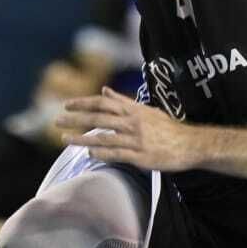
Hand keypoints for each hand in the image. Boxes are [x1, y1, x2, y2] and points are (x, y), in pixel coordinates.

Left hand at [58, 87, 200, 171]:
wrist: (190, 144)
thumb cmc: (167, 127)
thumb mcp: (146, 110)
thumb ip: (124, 101)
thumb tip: (105, 90)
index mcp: (133, 110)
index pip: (103, 102)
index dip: (84, 103)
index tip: (67, 104)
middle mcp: (132, 122)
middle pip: (99, 118)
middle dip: (76, 119)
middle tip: (57, 121)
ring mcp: (135, 140)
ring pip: (103, 137)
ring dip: (82, 139)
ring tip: (65, 140)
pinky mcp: (140, 157)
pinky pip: (117, 154)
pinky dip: (102, 153)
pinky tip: (89, 153)